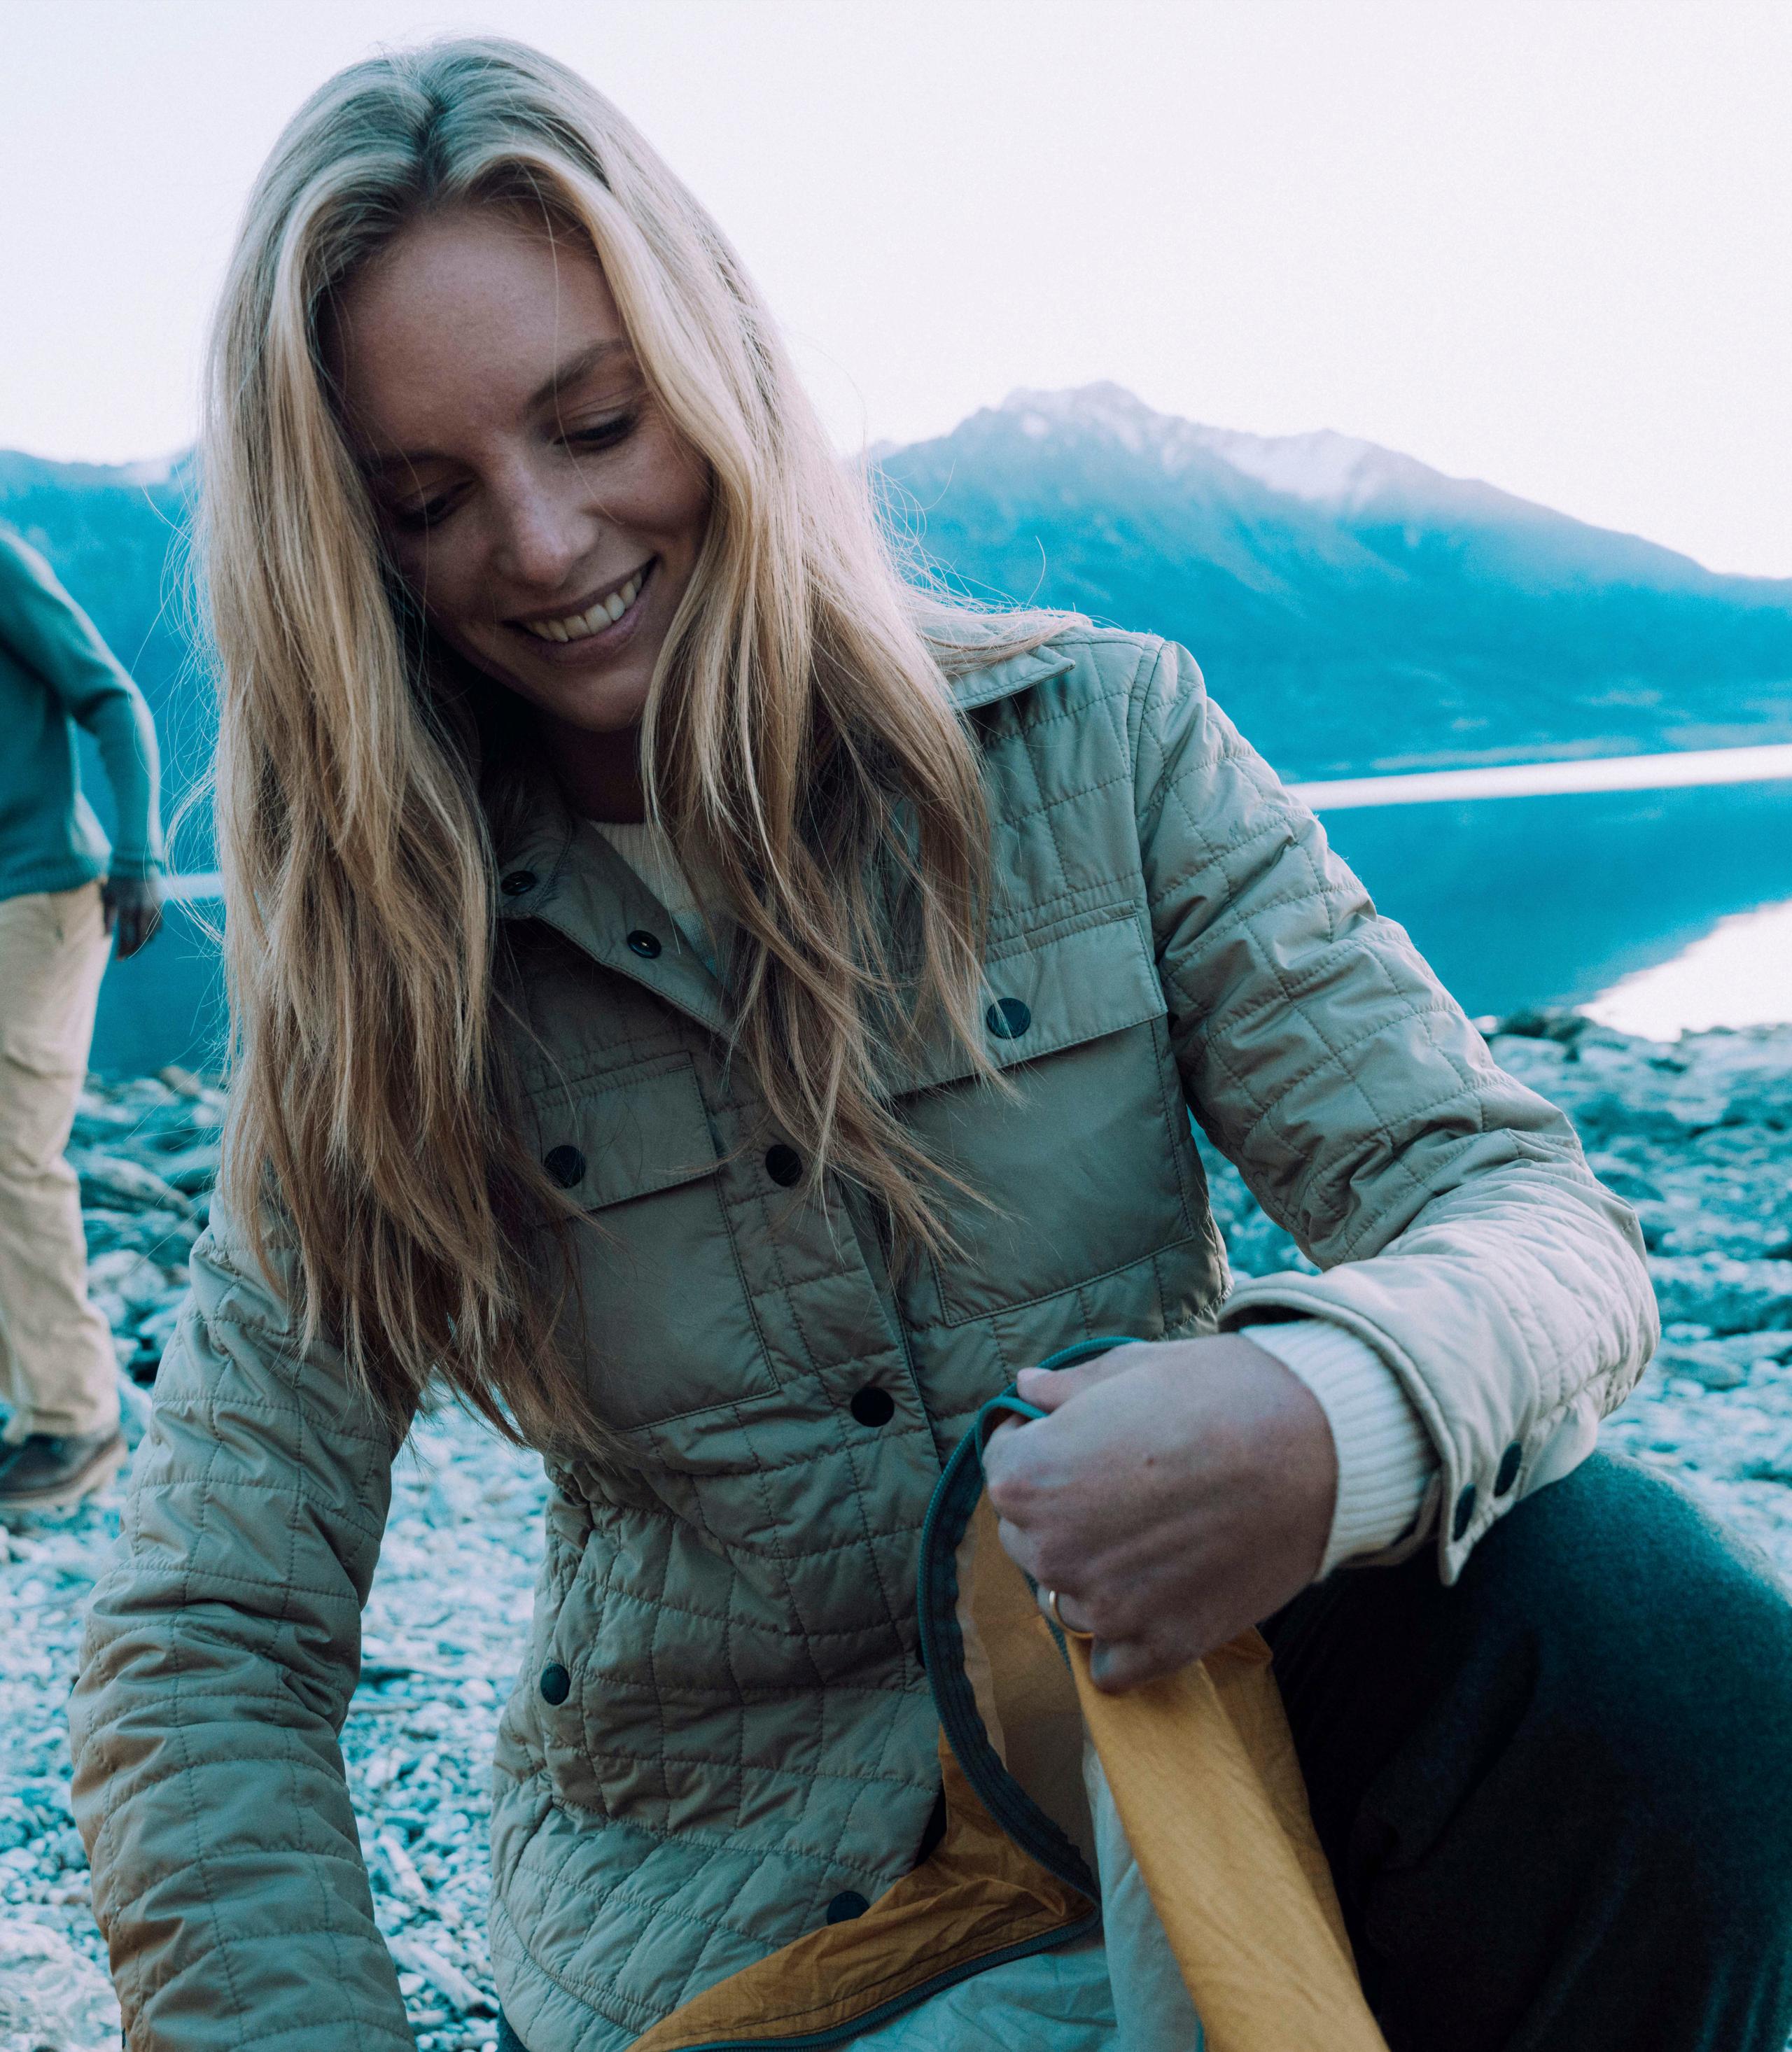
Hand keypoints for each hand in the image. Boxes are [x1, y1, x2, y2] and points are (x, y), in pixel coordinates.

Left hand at [101, 873, 163, 958]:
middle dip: (134, 950)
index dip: (123, 950)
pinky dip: (152, 932)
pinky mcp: (160, 906)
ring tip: (135, 947)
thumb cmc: (118, 880)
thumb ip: (107, 918)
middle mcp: (142, 911)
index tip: (119, 960)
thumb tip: (106, 937)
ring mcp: (153, 909)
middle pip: (141, 939)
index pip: (127, 936)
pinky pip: (158, 925)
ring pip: (152, 934)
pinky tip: (145, 936)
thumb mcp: (108, 898)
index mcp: (126, 909)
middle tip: (127, 957)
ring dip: (143, 943)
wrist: (138, 863)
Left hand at [982, 1336, 1337, 1693]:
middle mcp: (1053, 1551)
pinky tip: (1159, 1599)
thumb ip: (1066, 1390)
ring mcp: (1106, 1607)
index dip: (1040, 1446)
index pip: (1004, 1469)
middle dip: (1062, 1512)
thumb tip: (1025, 1390)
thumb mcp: (1132, 1368)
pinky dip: (1127, 1642)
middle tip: (1123, 1484)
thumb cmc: (1222, 1393)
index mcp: (1030, 1478)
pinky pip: (1112, 1666)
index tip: (1077, 1438)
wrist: (1319, 1446)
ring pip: (1068, 1602)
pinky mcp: (1162, 1646)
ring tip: (1152, 1535)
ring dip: (1094, 1577)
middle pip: (1030, 1539)